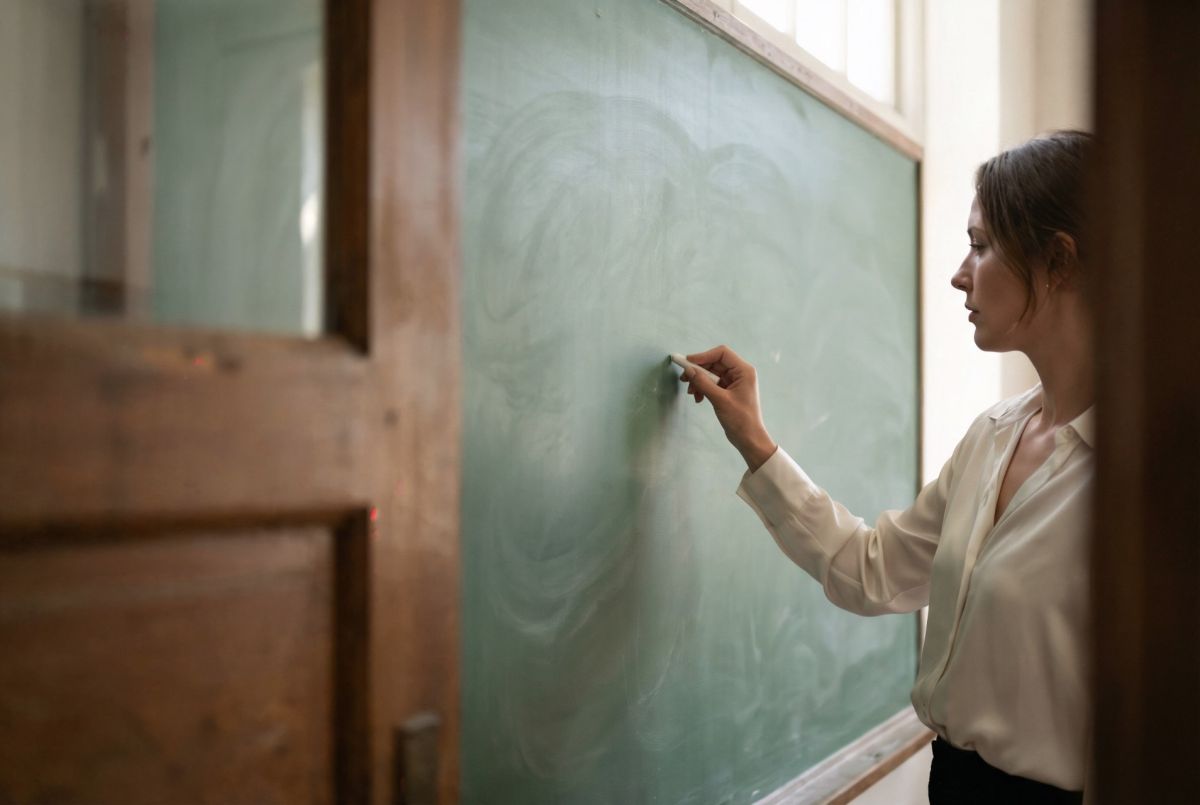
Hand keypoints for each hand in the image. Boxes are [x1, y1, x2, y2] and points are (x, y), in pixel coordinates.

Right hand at [678, 345, 777, 471]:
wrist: (749, 439)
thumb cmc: (740, 419)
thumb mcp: (720, 400)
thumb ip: (703, 383)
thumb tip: (688, 370)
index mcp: (744, 371)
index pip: (722, 353)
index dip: (704, 356)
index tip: (688, 362)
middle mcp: (740, 373)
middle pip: (714, 363)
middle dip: (699, 371)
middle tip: (684, 379)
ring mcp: (734, 382)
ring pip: (711, 374)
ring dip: (699, 381)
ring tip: (692, 393)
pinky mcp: (728, 391)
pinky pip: (712, 383)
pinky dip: (703, 388)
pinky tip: (698, 398)